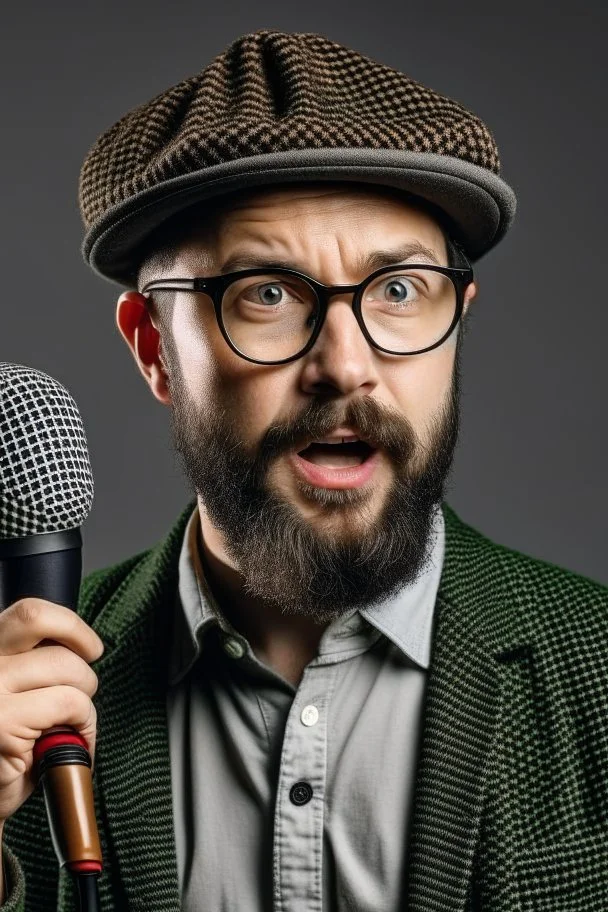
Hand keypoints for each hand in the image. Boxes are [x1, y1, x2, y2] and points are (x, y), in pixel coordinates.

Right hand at [0, 598, 103, 825]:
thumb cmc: (4, 742)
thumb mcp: (13, 687)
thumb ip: (31, 661)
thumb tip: (77, 643)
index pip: (29, 613)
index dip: (68, 623)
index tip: (89, 644)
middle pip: (49, 633)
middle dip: (81, 658)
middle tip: (83, 686)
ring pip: (68, 670)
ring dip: (84, 699)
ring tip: (70, 725)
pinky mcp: (4, 724)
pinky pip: (70, 705)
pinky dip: (84, 723)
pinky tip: (69, 742)